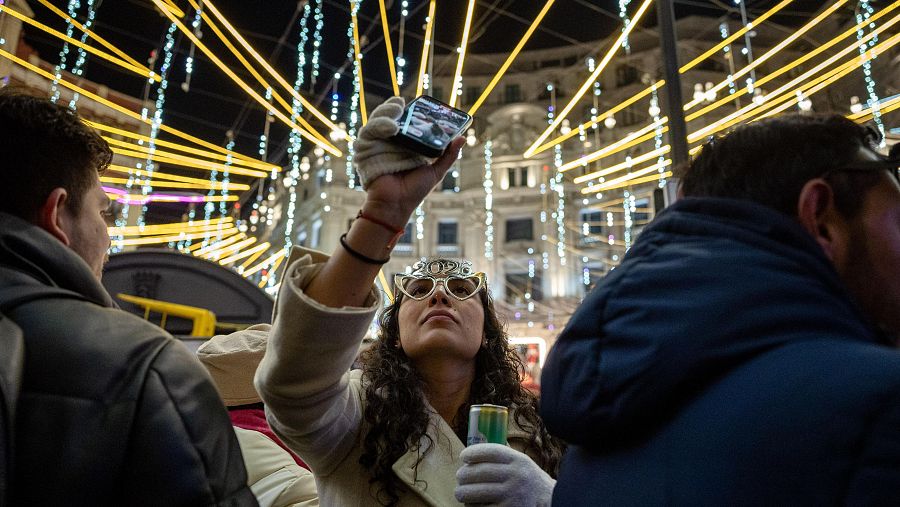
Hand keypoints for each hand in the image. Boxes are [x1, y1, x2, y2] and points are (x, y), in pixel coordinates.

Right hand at [355, 97, 464, 228]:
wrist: (397, 205)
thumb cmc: (414, 191)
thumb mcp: (436, 171)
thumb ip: (448, 155)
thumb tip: (463, 138)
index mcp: (404, 144)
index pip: (404, 120)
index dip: (407, 110)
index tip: (414, 103)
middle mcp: (389, 143)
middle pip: (388, 117)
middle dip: (393, 107)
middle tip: (402, 104)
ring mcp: (376, 146)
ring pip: (377, 121)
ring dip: (385, 113)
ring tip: (397, 110)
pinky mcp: (366, 152)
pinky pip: (368, 133)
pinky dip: (378, 126)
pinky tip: (391, 127)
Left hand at [455, 443, 554, 506]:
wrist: (550, 502)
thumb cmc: (528, 481)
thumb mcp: (521, 463)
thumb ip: (503, 455)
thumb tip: (476, 448)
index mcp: (518, 460)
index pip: (490, 451)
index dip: (472, 452)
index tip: (463, 456)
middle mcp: (515, 476)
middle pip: (478, 472)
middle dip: (463, 475)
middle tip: (460, 477)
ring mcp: (511, 495)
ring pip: (475, 492)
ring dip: (463, 492)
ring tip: (461, 492)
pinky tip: (473, 504)